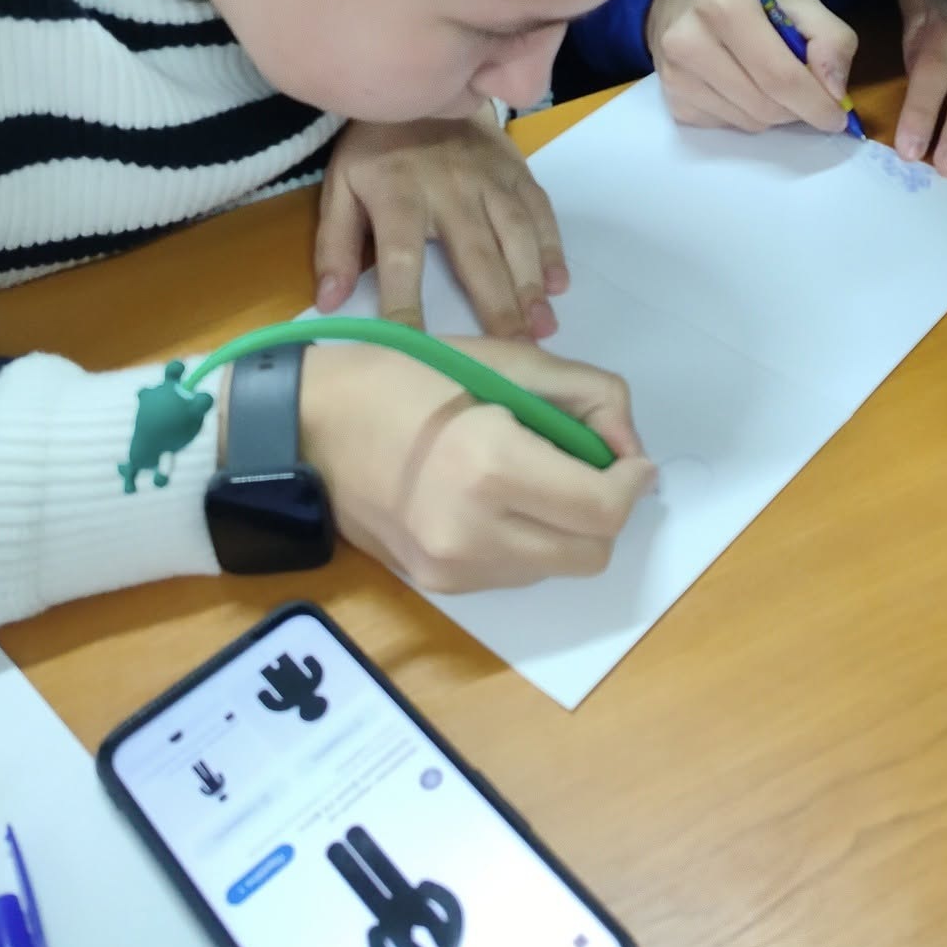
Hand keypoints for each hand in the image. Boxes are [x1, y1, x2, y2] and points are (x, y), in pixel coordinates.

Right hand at [299, 336, 655, 590]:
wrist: (313, 427)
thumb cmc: (409, 377)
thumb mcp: (506, 360)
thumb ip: (587, 396)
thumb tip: (629, 449)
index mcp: (492, 467)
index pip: (603, 508)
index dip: (633, 482)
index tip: (632, 459)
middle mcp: (476, 533)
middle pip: (592, 552)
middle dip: (606, 510)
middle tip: (591, 468)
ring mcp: (455, 570)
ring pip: (558, 568)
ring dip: (569, 529)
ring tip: (537, 478)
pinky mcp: (441, 587)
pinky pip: (518, 574)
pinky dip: (530, 541)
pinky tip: (500, 500)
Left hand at [315, 110, 567, 340]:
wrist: (421, 85)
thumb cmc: (378, 148)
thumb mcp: (340, 187)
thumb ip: (334, 243)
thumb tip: (328, 301)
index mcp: (397, 195)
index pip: (400, 258)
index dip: (406, 305)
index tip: (418, 351)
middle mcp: (449, 187)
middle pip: (473, 253)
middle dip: (496, 305)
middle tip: (513, 352)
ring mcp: (489, 177)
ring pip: (514, 234)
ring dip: (530, 283)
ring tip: (542, 328)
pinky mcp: (516, 170)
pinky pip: (539, 211)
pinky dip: (552, 247)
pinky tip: (558, 284)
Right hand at [647, 0, 856, 132]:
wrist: (677, 3)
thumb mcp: (796, 1)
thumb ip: (830, 36)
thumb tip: (835, 90)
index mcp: (725, 6)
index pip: (781, 76)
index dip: (817, 103)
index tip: (837, 115)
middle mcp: (691, 42)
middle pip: (767, 106)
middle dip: (797, 109)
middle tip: (808, 97)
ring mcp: (677, 77)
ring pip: (750, 123)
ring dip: (773, 113)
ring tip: (769, 83)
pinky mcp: (674, 104)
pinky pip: (729, 128)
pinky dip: (748, 115)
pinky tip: (742, 89)